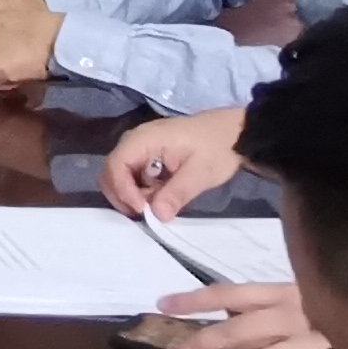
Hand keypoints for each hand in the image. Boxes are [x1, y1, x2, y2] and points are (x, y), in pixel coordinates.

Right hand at [100, 106, 248, 220]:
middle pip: (111, 171)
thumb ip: (178, 193)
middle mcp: (136, 140)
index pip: (116, 165)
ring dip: (133, 195)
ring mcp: (141, 147)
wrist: (235, 133)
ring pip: (121, 175)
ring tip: (158, 205)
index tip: (143, 210)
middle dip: (123, 195)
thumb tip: (158, 215)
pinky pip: (134, 175)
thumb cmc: (218, 147)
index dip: (123, 190)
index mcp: (145, 139)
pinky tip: (162, 196)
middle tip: (146, 213)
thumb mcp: (202, 172)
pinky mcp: (149, 155)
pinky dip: (142, 190)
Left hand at [151, 283, 340, 348]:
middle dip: (202, 345)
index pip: (235, 293)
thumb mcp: (317, 297)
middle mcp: (301, 314)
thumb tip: (234, 319)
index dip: (198, 299)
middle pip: (241, 330)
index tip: (161, 305)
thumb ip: (282, 309)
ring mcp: (320, 342)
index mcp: (292, 293)